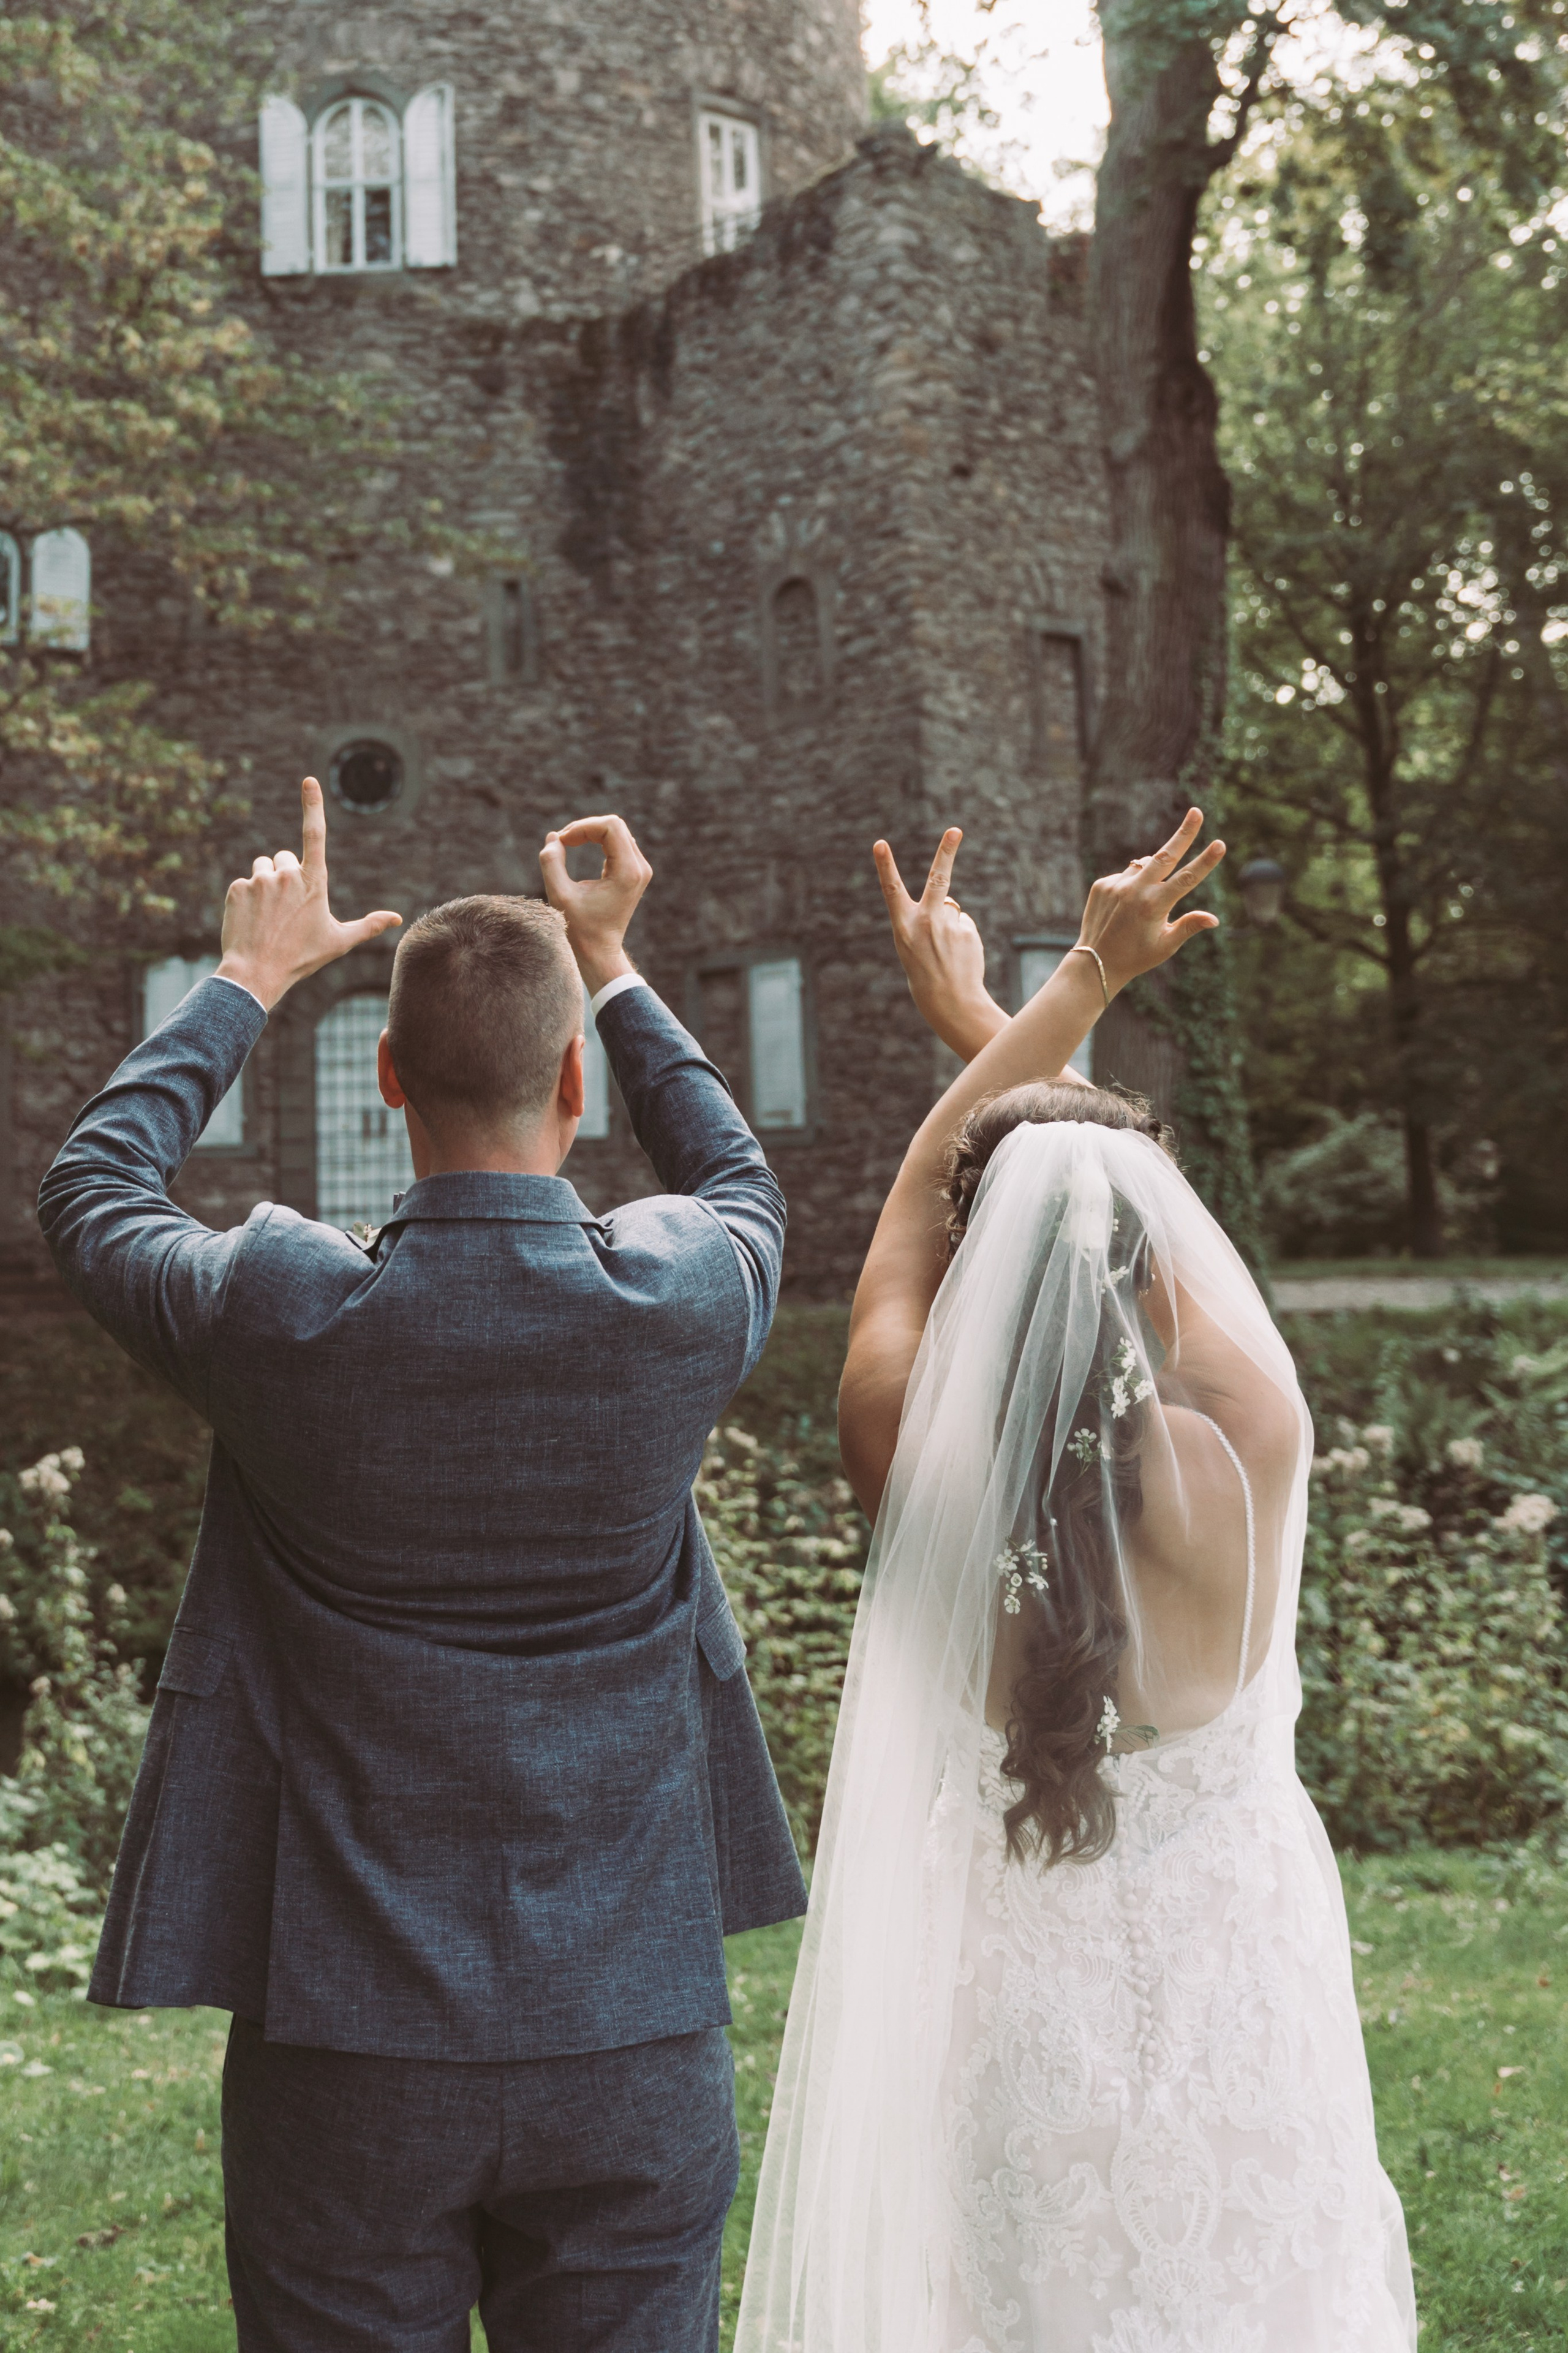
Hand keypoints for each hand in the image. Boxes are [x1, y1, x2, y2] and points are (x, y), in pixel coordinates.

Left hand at [215, 779, 400, 1010]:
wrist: (256, 974)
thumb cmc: (301, 958)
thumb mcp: (338, 942)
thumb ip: (368, 926)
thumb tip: (398, 918)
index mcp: (313, 883)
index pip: (315, 834)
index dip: (313, 805)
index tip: (309, 780)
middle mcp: (286, 875)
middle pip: (283, 858)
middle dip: (285, 875)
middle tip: (285, 910)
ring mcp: (259, 881)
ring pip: (262, 868)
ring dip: (265, 884)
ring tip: (267, 916)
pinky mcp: (237, 888)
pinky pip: (243, 884)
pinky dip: (246, 899)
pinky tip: (251, 921)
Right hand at [538, 814, 651, 997]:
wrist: (600, 950)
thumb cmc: (579, 928)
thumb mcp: (559, 895)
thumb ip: (551, 862)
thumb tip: (554, 836)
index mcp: (627, 873)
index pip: (611, 827)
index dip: (583, 827)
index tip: (562, 841)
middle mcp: (640, 868)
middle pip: (615, 825)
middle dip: (585, 827)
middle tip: (561, 841)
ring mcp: (640, 870)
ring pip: (616, 831)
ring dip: (590, 832)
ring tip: (566, 843)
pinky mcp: (635, 872)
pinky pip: (617, 842)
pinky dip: (596, 840)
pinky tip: (576, 847)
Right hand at [873, 828, 1006, 1061]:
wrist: (949, 1001)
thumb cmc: (924, 971)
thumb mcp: (913, 943)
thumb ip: (927, 917)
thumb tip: (951, 903)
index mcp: (903, 926)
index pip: (891, 890)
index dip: (885, 866)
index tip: (879, 844)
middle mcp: (926, 922)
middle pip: (937, 879)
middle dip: (946, 851)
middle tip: (955, 829)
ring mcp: (949, 926)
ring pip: (951, 910)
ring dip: (950, 926)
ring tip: (946, 952)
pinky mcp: (968, 932)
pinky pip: (964, 925)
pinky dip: (962, 937)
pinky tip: (959, 956)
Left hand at [1077, 808, 1224, 994]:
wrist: (1094, 963)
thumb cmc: (1136, 957)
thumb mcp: (1166, 946)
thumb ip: (1189, 926)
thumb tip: (1215, 919)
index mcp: (1154, 906)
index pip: (1187, 878)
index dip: (1205, 861)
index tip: (1220, 843)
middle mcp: (1135, 891)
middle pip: (1165, 854)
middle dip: (1183, 832)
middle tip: (1197, 811)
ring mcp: (1116, 885)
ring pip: (1144, 866)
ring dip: (1153, 874)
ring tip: (1142, 905)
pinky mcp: (1102, 884)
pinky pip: (1125, 876)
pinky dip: (1132, 885)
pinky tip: (1124, 908)